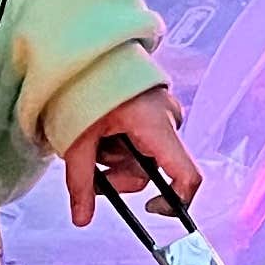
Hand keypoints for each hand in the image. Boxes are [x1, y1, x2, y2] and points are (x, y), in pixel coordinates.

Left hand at [60, 85, 202, 228]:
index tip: (150, 210)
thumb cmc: (84, 84)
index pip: (187, 176)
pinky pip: (143, 138)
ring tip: (91, 135)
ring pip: (143, 156)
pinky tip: (101, 127)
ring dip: (115, 157)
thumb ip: (82, 183)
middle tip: (89, 166)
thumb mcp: (77, 139)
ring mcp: (164, 110)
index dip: (175, 202)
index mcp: (156, 125)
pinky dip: (120, 142)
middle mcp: (168, 118)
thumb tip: (82, 219)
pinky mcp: (155, 106)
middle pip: (152, 170)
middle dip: (118, 175)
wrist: (86, 45)